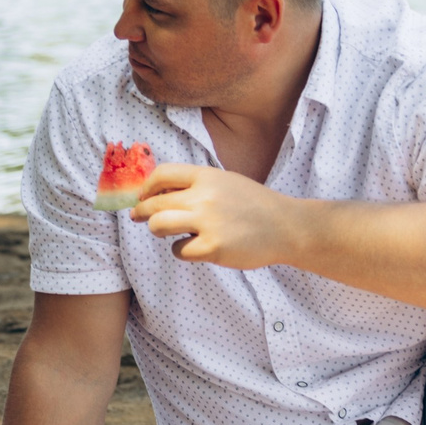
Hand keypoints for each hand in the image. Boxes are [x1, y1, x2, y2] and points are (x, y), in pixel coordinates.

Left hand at [128, 163, 302, 269]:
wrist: (286, 226)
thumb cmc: (255, 205)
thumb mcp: (227, 182)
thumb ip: (197, 185)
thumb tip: (160, 193)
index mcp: (207, 176)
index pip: (162, 174)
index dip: (146, 187)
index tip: (142, 195)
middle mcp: (204, 196)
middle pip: (155, 203)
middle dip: (141, 211)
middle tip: (138, 217)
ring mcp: (208, 222)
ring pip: (158, 225)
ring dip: (158, 229)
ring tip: (167, 231)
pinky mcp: (212, 248)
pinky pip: (178, 250)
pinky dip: (182, 251)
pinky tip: (195, 248)